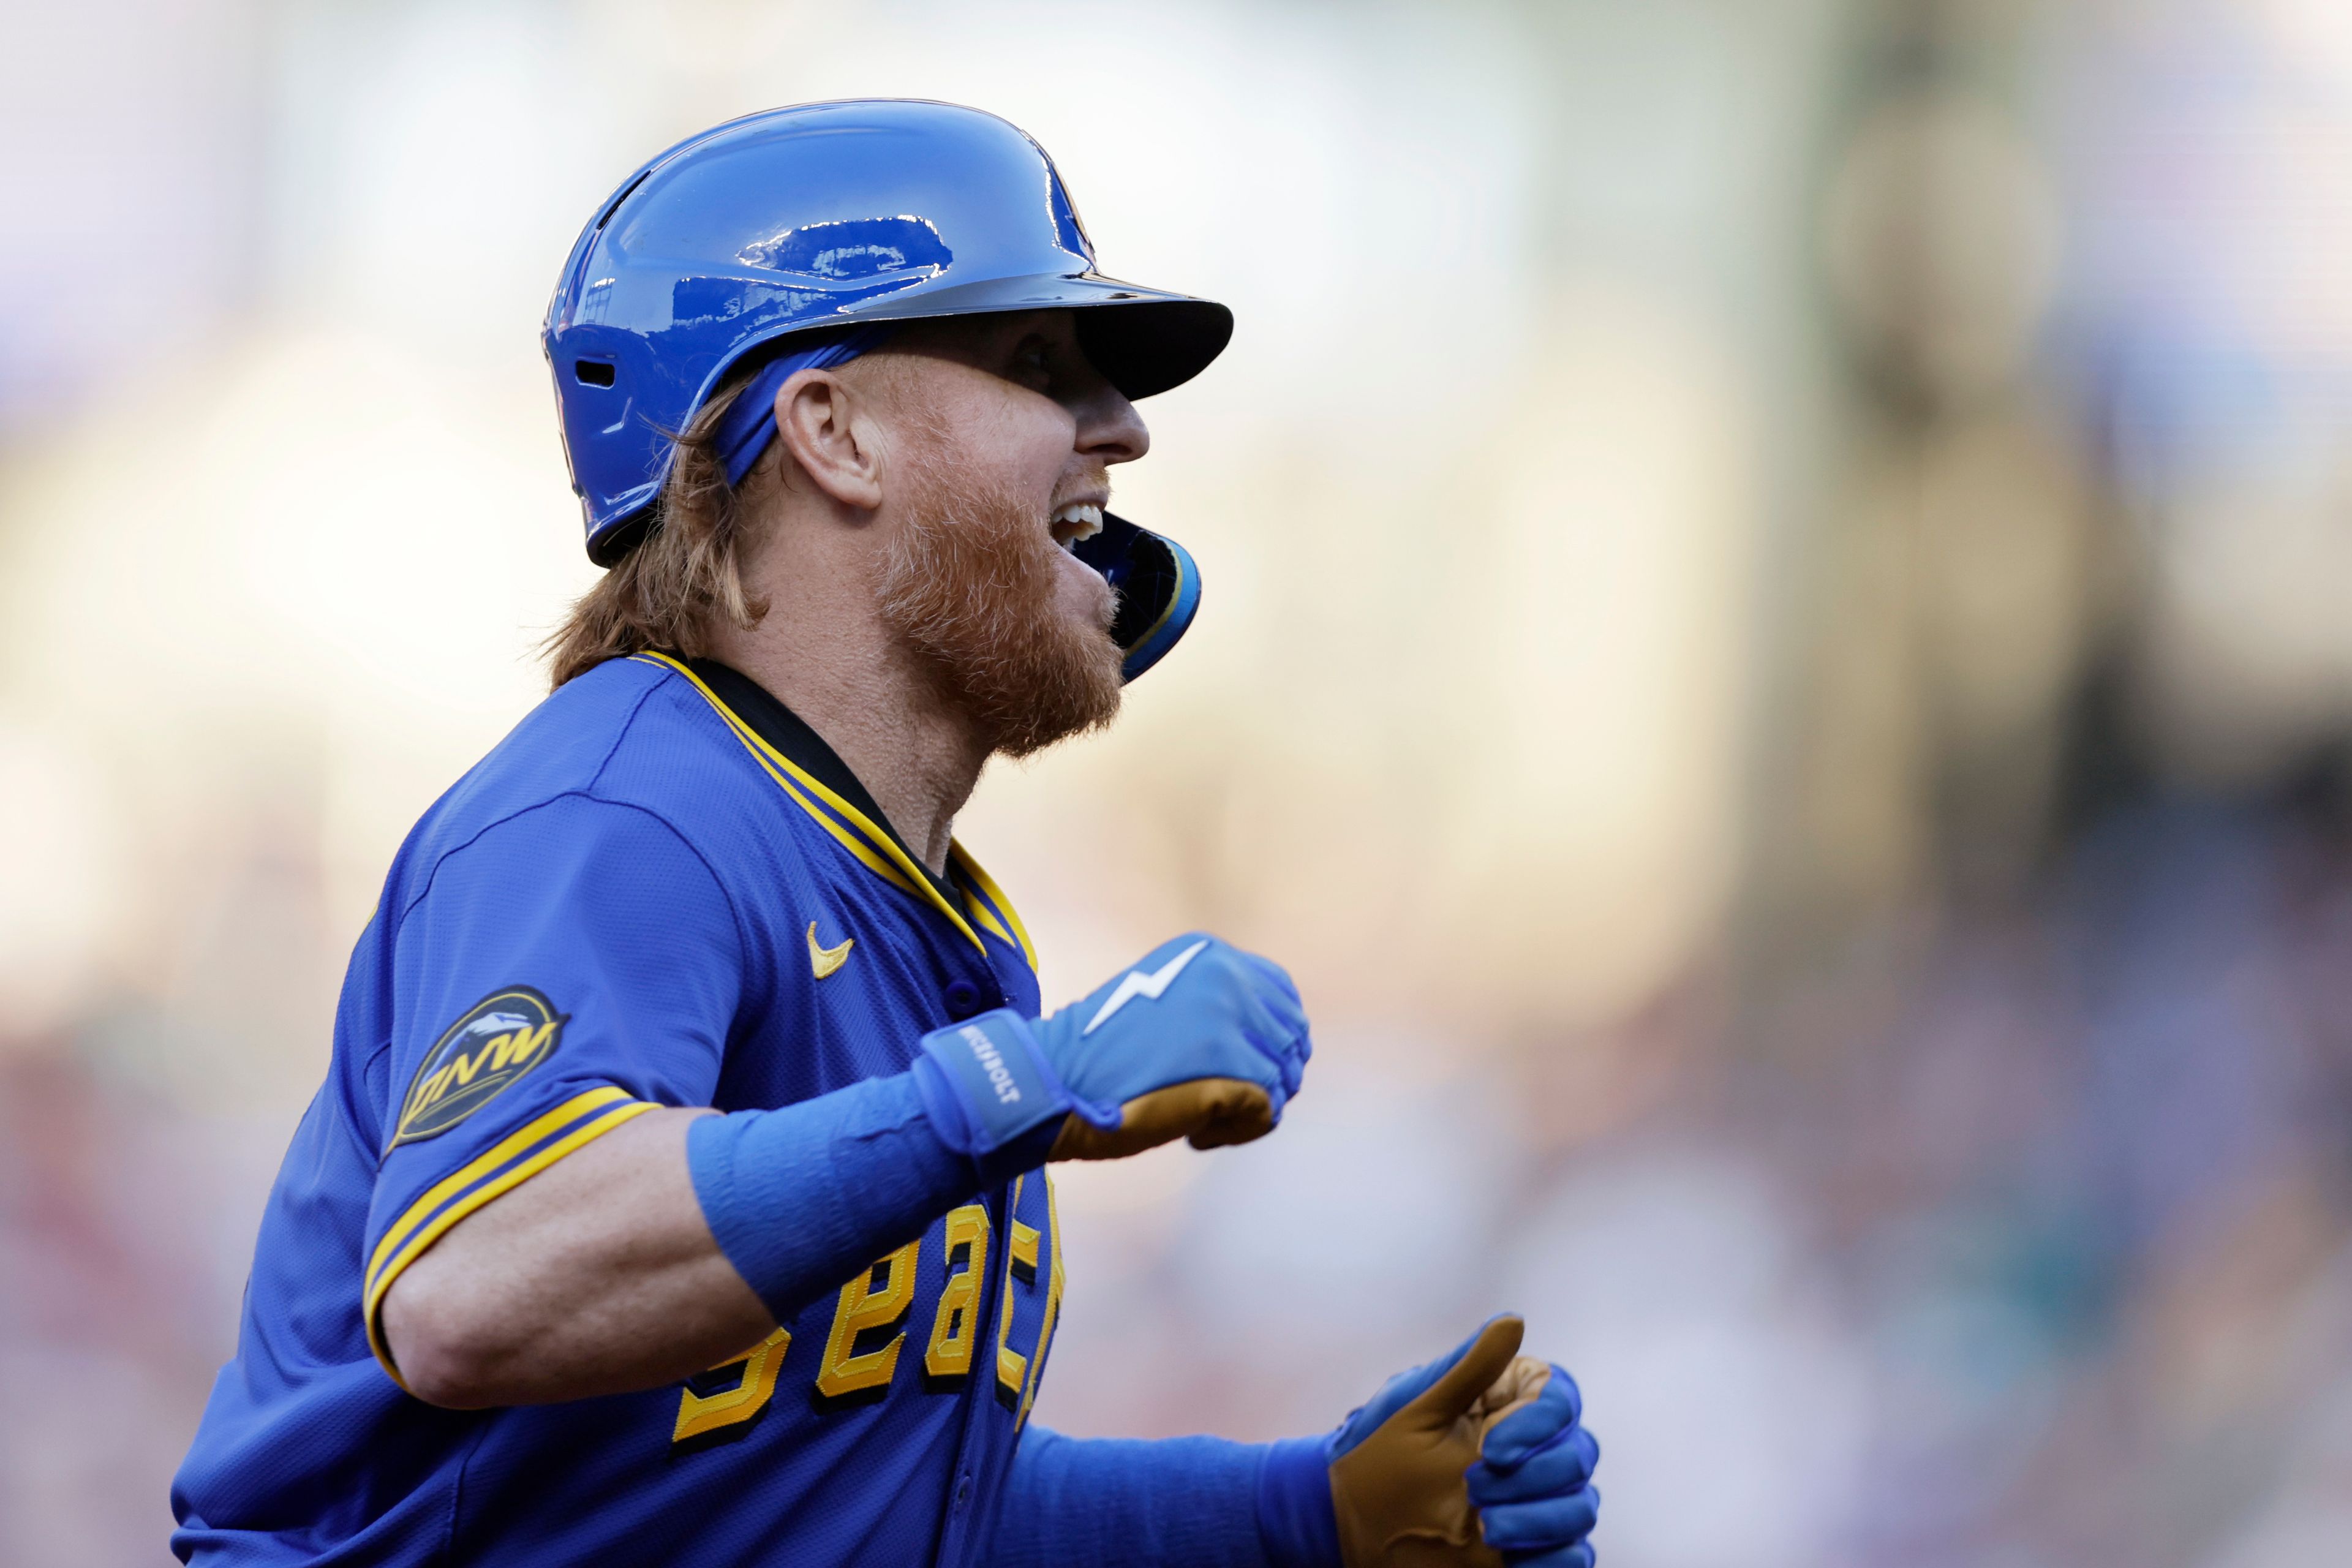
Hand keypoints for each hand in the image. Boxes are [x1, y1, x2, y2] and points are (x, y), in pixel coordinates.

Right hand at [1039, 934, 1308, 1159]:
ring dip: (1247, 1109)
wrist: (1055, 1083)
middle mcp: (1228, 977)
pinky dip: (1235, 1133)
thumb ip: (1212, 1005)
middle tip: (1222, 1103)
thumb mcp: (1163, 1002)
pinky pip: (1267, 1112)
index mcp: (1210, 955)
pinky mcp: (1235, 1071)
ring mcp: (1233, 1022)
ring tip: (1199, 1117)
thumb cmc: (1100, 1057)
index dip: (1274, 1039)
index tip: (1249, 1069)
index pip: (1283, 994)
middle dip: (1265, 1078)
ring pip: (1282, 1078)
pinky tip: (1194, 1135)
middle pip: (1291, 1039)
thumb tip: (1278, 1038)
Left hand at [1327, 1317, 1599, 1567]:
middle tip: (1474, 1488)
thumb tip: (1514, 1321)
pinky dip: (1560, 1558)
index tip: (1492, 1449)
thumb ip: (1470, 1369)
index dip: (1541, 1423)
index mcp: (1511, 1408)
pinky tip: (1518, 1560)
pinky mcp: (1532, 1548)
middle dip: (1535, 1475)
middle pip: (1578, 1455)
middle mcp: (1533, 1452)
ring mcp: (1535, 1502)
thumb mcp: (1421, 1409)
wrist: (1354, 1519)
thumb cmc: (1381, 1453)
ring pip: (1580, 1507)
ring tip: (1487, 1529)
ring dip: (1541, 1519)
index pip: (1561, 1401)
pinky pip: (1574, 1556)